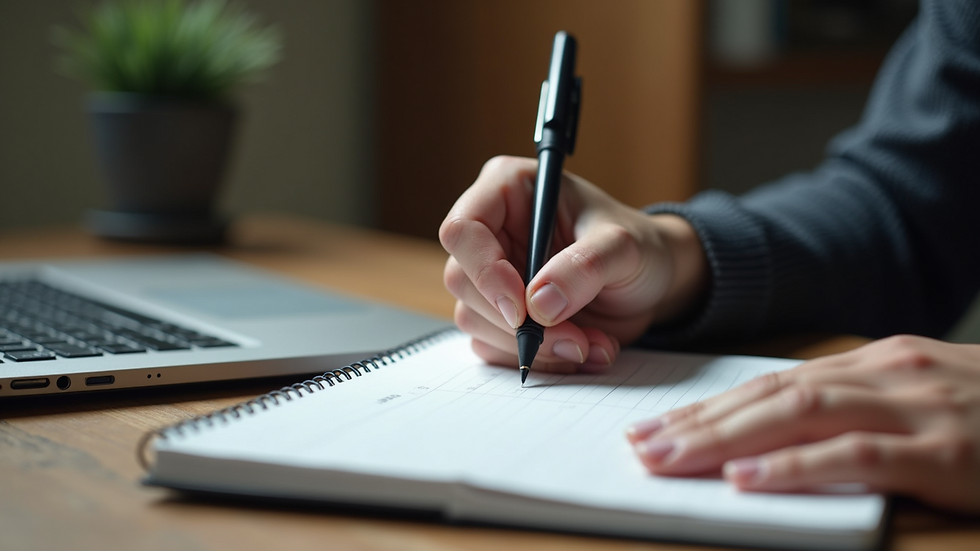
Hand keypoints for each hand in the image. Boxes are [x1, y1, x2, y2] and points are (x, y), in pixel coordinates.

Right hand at [439, 156, 706, 372]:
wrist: (649, 282)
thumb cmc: (637, 246)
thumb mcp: (623, 247)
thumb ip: (585, 267)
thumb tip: (539, 302)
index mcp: (508, 189)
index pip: (464, 229)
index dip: (485, 271)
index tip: (523, 309)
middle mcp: (491, 230)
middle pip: (462, 280)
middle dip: (516, 322)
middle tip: (573, 340)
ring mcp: (491, 275)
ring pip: (474, 319)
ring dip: (533, 346)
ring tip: (591, 344)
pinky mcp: (499, 313)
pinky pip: (494, 346)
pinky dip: (538, 358)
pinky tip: (582, 350)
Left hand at [626, 335, 979, 512]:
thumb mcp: (922, 401)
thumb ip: (856, 412)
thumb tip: (776, 439)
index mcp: (877, 362)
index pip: (772, 382)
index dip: (708, 405)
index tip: (656, 425)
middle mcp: (889, 373)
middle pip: (772, 394)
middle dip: (699, 422)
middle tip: (638, 445)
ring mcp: (920, 408)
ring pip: (801, 414)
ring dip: (727, 438)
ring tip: (670, 458)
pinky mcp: (950, 453)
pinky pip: (860, 456)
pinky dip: (798, 465)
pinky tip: (750, 479)